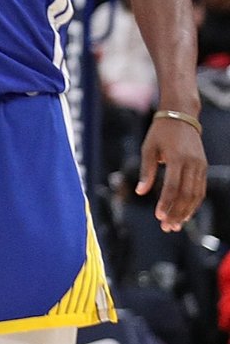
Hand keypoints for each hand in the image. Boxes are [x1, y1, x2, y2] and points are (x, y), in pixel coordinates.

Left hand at [137, 116, 207, 231]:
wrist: (182, 116)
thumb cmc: (160, 132)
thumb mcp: (148, 148)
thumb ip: (146, 171)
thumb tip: (140, 192)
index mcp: (177, 158)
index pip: (172, 186)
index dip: (166, 203)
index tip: (159, 217)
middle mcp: (192, 163)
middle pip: (186, 194)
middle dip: (176, 212)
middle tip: (167, 227)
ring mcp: (200, 166)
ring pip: (196, 195)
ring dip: (186, 212)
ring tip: (175, 225)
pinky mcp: (203, 167)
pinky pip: (200, 190)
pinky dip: (193, 204)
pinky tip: (185, 214)